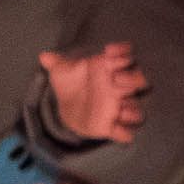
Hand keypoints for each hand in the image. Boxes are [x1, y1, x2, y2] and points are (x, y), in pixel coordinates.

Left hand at [32, 39, 147, 148]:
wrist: (69, 107)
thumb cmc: (72, 84)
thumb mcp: (62, 72)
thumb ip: (57, 63)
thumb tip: (44, 56)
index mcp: (109, 71)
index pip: (124, 56)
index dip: (121, 51)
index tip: (109, 51)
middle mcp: (119, 88)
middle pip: (139, 80)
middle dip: (132, 78)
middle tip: (116, 78)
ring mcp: (118, 107)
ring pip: (136, 108)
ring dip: (132, 108)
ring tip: (121, 107)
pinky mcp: (112, 126)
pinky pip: (127, 132)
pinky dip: (124, 131)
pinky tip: (115, 126)